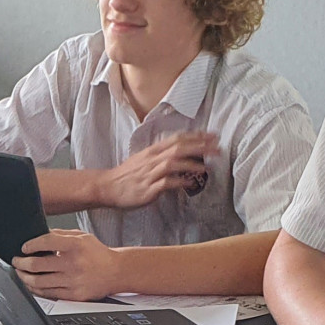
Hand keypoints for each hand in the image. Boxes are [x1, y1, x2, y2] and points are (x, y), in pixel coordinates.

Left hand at [13, 229, 127, 300]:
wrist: (117, 272)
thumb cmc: (98, 254)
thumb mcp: (82, 237)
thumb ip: (60, 234)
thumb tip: (39, 235)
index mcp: (76, 245)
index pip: (46, 242)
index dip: (30, 245)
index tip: (24, 248)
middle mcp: (74, 263)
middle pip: (37, 265)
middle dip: (21, 263)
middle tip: (16, 261)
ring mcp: (73, 281)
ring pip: (39, 282)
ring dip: (24, 277)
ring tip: (20, 273)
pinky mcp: (74, 295)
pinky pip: (49, 293)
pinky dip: (36, 289)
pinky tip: (31, 284)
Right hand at [90, 131, 219, 209]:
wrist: (108, 187)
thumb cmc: (127, 175)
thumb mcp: (144, 160)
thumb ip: (161, 157)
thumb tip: (180, 156)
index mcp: (152, 151)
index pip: (177, 139)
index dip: (196, 136)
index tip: (212, 135)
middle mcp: (152, 159)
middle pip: (179, 148)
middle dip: (200, 146)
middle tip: (217, 147)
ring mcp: (150, 173)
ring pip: (173, 163)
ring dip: (192, 163)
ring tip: (207, 167)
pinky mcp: (149, 188)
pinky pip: (167, 183)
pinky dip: (180, 182)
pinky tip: (190, 184)